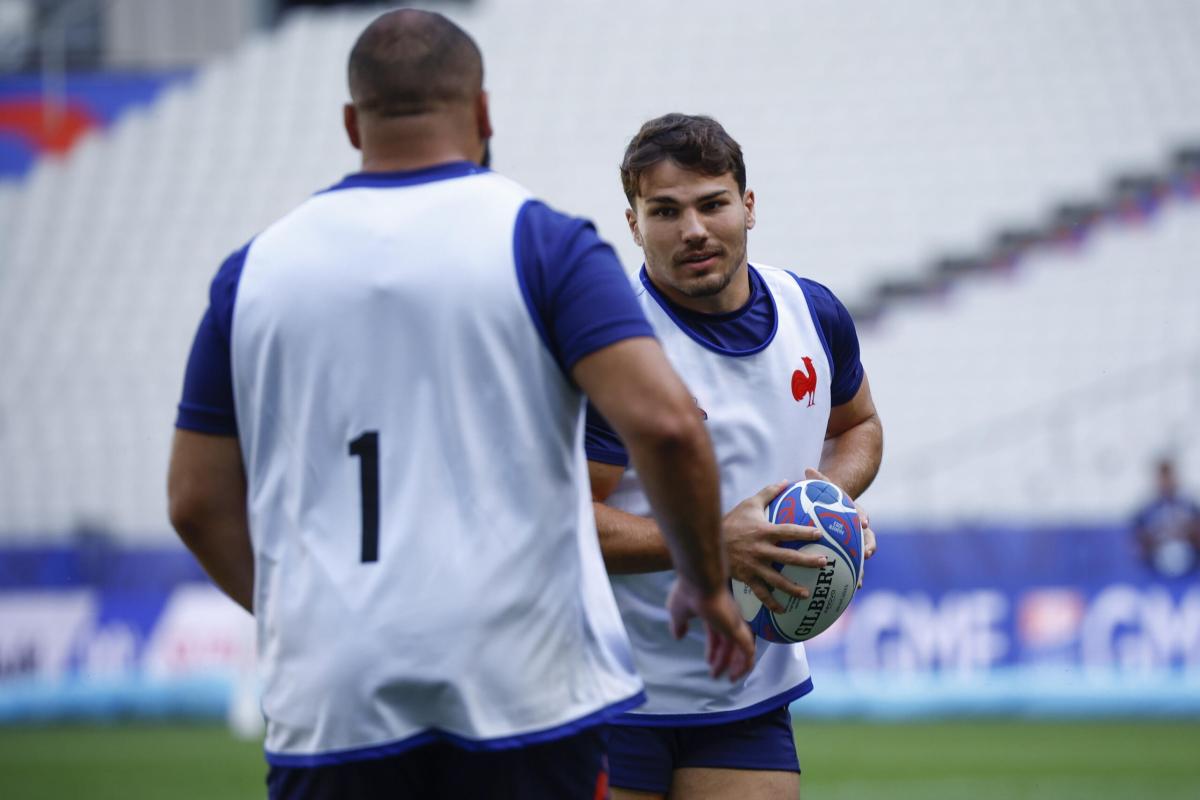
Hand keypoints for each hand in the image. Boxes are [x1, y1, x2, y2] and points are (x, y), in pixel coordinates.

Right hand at [666, 578, 755, 681]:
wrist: (699, 580)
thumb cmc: (687, 593)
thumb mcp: (677, 612)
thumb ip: (679, 625)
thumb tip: (678, 636)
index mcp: (712, 613)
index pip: (716, 634)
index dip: (713, 649)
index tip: (708, 663)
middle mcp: (726, 618)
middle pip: (728, 643)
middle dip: (723, 660)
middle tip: (715, 675)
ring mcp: (734, 622)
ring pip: (741, 648)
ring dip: (736, 665)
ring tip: (731, 679)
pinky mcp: (738, 628)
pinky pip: (748, 650)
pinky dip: (745, 663)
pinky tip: (739, 673)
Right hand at [724, 481, 826, 612]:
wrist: (707, 540)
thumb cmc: (732, 520)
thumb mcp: (750, 503)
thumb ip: (769, 493)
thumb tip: (787, 481)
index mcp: (764, 531)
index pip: (788, 531)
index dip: (805, 532)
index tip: (820, 534)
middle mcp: (761, 550)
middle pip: (788, 557)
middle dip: (808, 561)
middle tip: (825, 563)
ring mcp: (754, 565)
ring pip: (776, 579)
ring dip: (792, 588)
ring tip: (807, 594)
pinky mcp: (746, 577)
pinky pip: (760, 592)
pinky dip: (771, 603)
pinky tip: (783, 610)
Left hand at [804, 468, 876, 587]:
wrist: (833, 510)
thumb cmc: (827, 499)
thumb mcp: (824, 488)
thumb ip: (819, 481)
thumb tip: (808, 469)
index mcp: (854, 514)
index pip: (863, 515)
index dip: (864, 519)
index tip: (866, 523)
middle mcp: (859, 530)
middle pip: (868, 540)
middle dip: (868, 547)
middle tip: (866, 555)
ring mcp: (855, 544)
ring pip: (861, 559)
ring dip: (860, 570)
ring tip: (857, 583)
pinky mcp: (847, 556)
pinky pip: (849, 569)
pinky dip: (847, 580)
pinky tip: (842, 593)